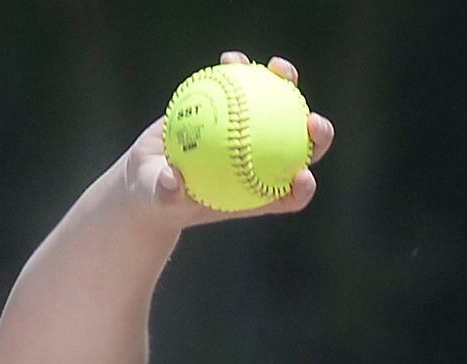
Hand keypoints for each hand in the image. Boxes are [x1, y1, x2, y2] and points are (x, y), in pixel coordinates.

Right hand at [117, 51, 336, 230]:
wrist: (149, 175)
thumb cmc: (158, 197)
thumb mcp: (158, 201)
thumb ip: (167, 196)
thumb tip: (171, 180)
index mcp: (256, 194)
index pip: (289, 196)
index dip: (303, 189)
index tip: (303, 175)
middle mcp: (261, 164)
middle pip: (300, 149)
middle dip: (317, 135)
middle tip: (312, 122)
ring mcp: (251, 135)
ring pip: (279, 111)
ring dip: (285, 86)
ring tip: (277, 68)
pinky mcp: (234, 112)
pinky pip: (242, 89)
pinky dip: (240, 73)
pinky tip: (231, 60)